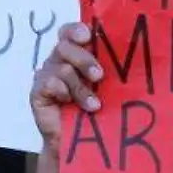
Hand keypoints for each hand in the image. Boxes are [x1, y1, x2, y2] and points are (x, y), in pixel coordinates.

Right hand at [30, 23, 101, 146]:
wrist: (80, 142)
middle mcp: (59, 60)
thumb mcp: (108, 86)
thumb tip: (134, 55)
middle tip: (99, 76)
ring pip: (62, 67)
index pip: (70, 32)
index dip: (76, 30)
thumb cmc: (98, 111)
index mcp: (76, 53)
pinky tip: (69, 103)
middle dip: (84, 60)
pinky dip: (63, 92)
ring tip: (94, 105)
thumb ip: (112, 68)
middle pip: (65, 46)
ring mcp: (47, 75)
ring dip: (80, 87)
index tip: (88, 37)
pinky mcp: (38, 92)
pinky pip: (50, 83)